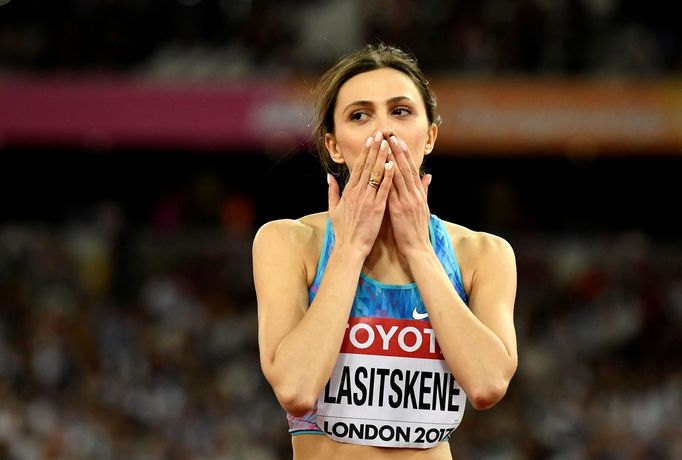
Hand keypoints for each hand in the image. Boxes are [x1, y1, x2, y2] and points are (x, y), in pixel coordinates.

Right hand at [328, 132, 394, 256]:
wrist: (350, 247)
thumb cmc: (343, 230)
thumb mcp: (333, 209)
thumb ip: (332, 191)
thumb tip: (329, 177)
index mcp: (348, 191)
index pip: (358, 167)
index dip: (365, 152)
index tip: (370, 140)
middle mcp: (357, 192)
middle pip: (367, 166)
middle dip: (375, 148)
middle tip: (381, 134)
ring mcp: (367, 199)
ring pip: (376, 174)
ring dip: (382, 157)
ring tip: (388, 143)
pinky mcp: (377, 208)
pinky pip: (384, 189)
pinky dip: (388, 176)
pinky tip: (393, 164)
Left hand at [386, 135, 431, 258]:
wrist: (418, 248)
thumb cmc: (417, 230)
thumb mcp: (424, 207)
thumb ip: (424, 191)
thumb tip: (428, 177)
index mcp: (418, 194)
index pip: (411, 169)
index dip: (404, 154)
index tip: (398, 140)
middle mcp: (414, 194)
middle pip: (405, 168)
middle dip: (398, 151)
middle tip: (391, 135)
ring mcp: (407, 201)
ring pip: (399, 176)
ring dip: (392, 159)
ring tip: (386, 145)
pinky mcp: (399, 209)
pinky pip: (393, 190)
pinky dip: (388, 178)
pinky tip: (383, 168)